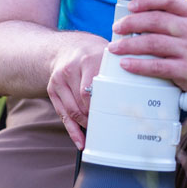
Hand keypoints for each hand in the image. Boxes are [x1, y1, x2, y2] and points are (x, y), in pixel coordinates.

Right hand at [47, 34, 106, 149]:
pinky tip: (80, 141)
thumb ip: (116, 71)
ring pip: (72, 111)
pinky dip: (72, 130)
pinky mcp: (51, 88)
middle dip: (95, 118)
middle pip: (82, 104)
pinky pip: (62, 114)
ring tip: (97, 133)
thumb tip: (135, 93)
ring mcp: (59, 79)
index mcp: (88, 59)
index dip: (101, 107)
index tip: (112, 118)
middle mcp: (70, 69)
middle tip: (108, 128)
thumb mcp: (106, 55)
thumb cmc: (93, 53)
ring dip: (85, 125)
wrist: (68, 46)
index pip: (92, 91)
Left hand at [107, 0, 186, 100]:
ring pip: (153, 43)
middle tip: (117, 28)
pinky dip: (138, 65)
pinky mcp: (186, 71)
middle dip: (131, 23)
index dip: (147, 0)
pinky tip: (126, 64)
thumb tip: (135, 16)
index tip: (131, 6)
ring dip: (129, 45)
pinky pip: (157, 66)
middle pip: (156, 21)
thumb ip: (170, 18)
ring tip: (115, 47)